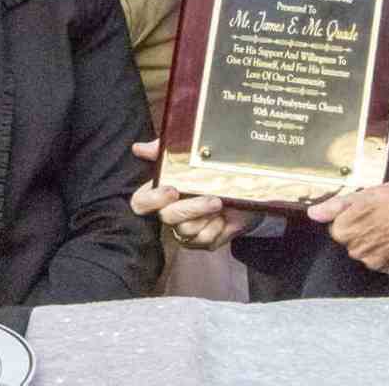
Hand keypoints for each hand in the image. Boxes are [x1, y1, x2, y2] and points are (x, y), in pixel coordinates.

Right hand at [131, 140, 259, 250]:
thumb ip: (165, 150)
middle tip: (213, 199)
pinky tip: (224, 218)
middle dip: (190, 208)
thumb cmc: (215, 169)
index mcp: (162, 192)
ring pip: (185, 230)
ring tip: (221, 203)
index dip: (152, 200)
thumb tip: (138, 147)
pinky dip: (216, 228)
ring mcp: (186, 229)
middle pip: (167, 217)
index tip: (172, 190)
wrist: (249, 188)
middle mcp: (171, 212)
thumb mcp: (191, 153)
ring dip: (206, 216)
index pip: (141, 202)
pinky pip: (204, 240)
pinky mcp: (203, 241)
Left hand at [307, 180, 388, 274]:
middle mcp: (358, 250)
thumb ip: (336, 206)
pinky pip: (384, 262)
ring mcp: (376, 262)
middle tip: (382, 216)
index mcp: (347, 229)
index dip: (352, 217)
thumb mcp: (367, 193)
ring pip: (368, 253)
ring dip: (376, 243)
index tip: (366, 210)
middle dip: (363, 231)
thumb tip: (313, 213)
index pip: (338, 228)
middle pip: (352, 242)